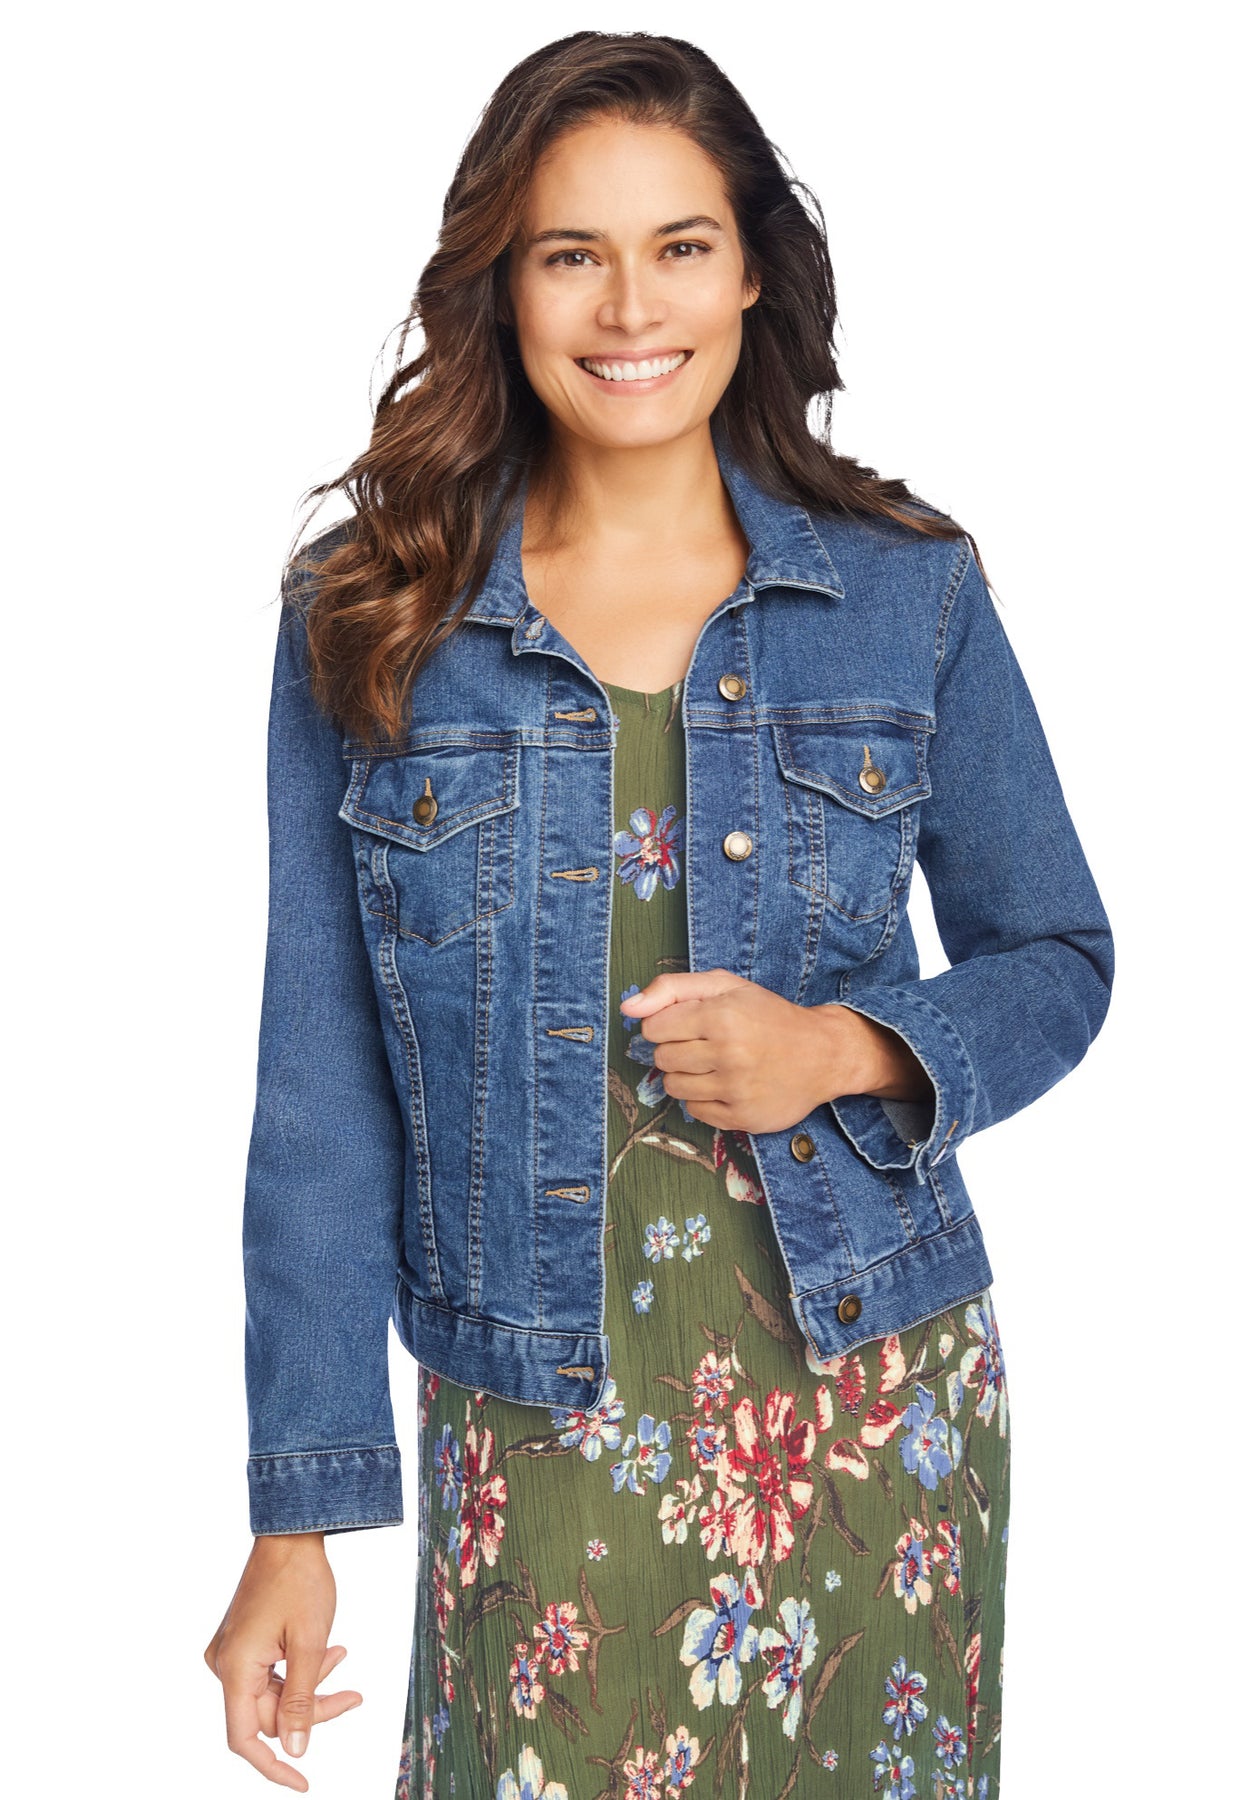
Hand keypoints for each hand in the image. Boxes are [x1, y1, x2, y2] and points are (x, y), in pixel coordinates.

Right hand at [204, 1534, 361, 1789]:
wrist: (289, 1533)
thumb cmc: (300, 1581)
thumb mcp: (309, 1644)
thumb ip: (303, 1701)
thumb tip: (297, 1750)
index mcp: (235, 1669)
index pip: (246, 1739)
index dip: (274, 1766)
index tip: (303, 1782)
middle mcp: (225, 1665)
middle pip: (267, 1714)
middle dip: (311, 1710)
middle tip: (352, 1694)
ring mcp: (231, 1653)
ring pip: (272, 1694)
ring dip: (309, 1686)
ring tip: (341, 1660)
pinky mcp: (241, 1642)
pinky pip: (269, 1674)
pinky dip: (299, 1670)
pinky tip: (330, 1651)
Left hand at [620, 969, 930, 1133]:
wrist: (822, 1054)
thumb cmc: (768, 1015)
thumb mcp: (725, 986)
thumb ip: (671, 989)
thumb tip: (627, 1008)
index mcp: (721, 1015)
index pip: (654, 1027)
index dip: (666, 1024)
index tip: (687, 1024)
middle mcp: (728, 1053)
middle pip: (662, 1059)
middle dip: (676, 1050)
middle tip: (706, 1044)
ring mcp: (736, 1088)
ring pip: (673, 1087)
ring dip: (687, 1076)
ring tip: (715, 1065)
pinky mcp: (742, 1118)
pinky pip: (695, 1111)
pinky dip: (704, 1099)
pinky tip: (727, 1085)